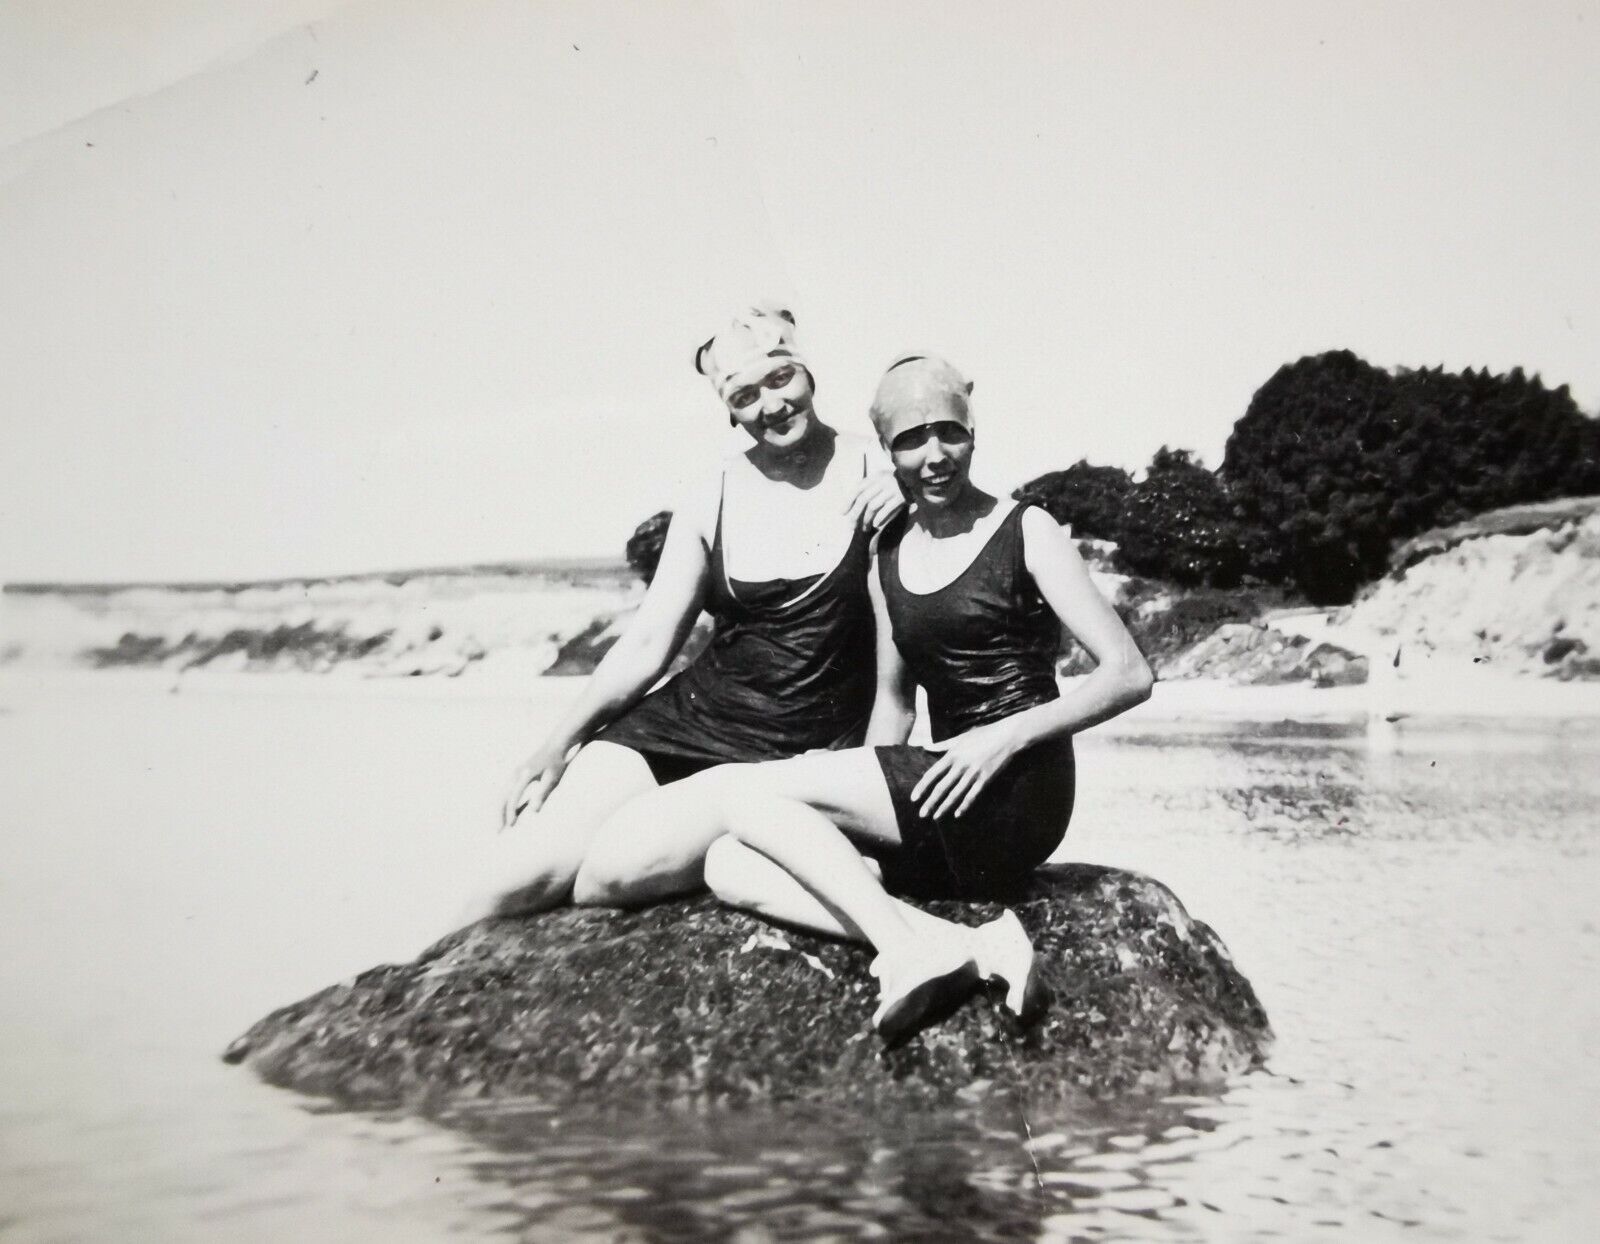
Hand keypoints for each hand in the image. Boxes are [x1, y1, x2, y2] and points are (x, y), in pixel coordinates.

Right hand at [498, 741, 571, 830]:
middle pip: (502, 797)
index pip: (514, 797)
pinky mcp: (516, 775)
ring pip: (502, 795)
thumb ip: (543, 794)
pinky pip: (507, 792)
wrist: (555, 745)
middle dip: (499, 815)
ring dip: (500, 811)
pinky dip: (505, 804)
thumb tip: (533, 811)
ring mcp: (514, 773)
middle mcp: (515, 773)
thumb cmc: (556, 763)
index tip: (510, 826)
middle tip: (498, 831)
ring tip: (500, 826)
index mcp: (524, 775)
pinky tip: (510, 814)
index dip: (511, 812)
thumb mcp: (553, 778)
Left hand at [844, 470, 906, 530]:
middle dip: (855, 514)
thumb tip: (853, 507)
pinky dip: (880, 518)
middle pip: (864, 499)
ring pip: (874, 506)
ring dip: (866, 519)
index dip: (848, 501)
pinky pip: (887, 510)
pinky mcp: (901, 497)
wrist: (917, 479)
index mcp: (875, 476)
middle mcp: (882, 482)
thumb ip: (869, 489)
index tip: (842, 513)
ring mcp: (892, 489)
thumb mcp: (881, 480)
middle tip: (851, 526)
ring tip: (864, 528)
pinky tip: (876, 525)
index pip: (858, 489)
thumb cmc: (895, 483)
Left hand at [910, 720, 1025, 818]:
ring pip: (955, 794)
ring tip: (936, 817)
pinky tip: (957, 814)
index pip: (932, 773)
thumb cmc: (982, 735)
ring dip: (945, 807)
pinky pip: (972, 795)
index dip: (922, 787)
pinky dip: (964, 805)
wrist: (1006, 736)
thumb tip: (925, 746)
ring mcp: (973, 773)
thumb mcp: (960, 738)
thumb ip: (942, 745)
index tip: (914, 798)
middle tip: (922, 814)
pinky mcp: (985, 779)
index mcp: (952, 755)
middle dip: (931, 802)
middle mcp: (960, 765)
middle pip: (942, 787)